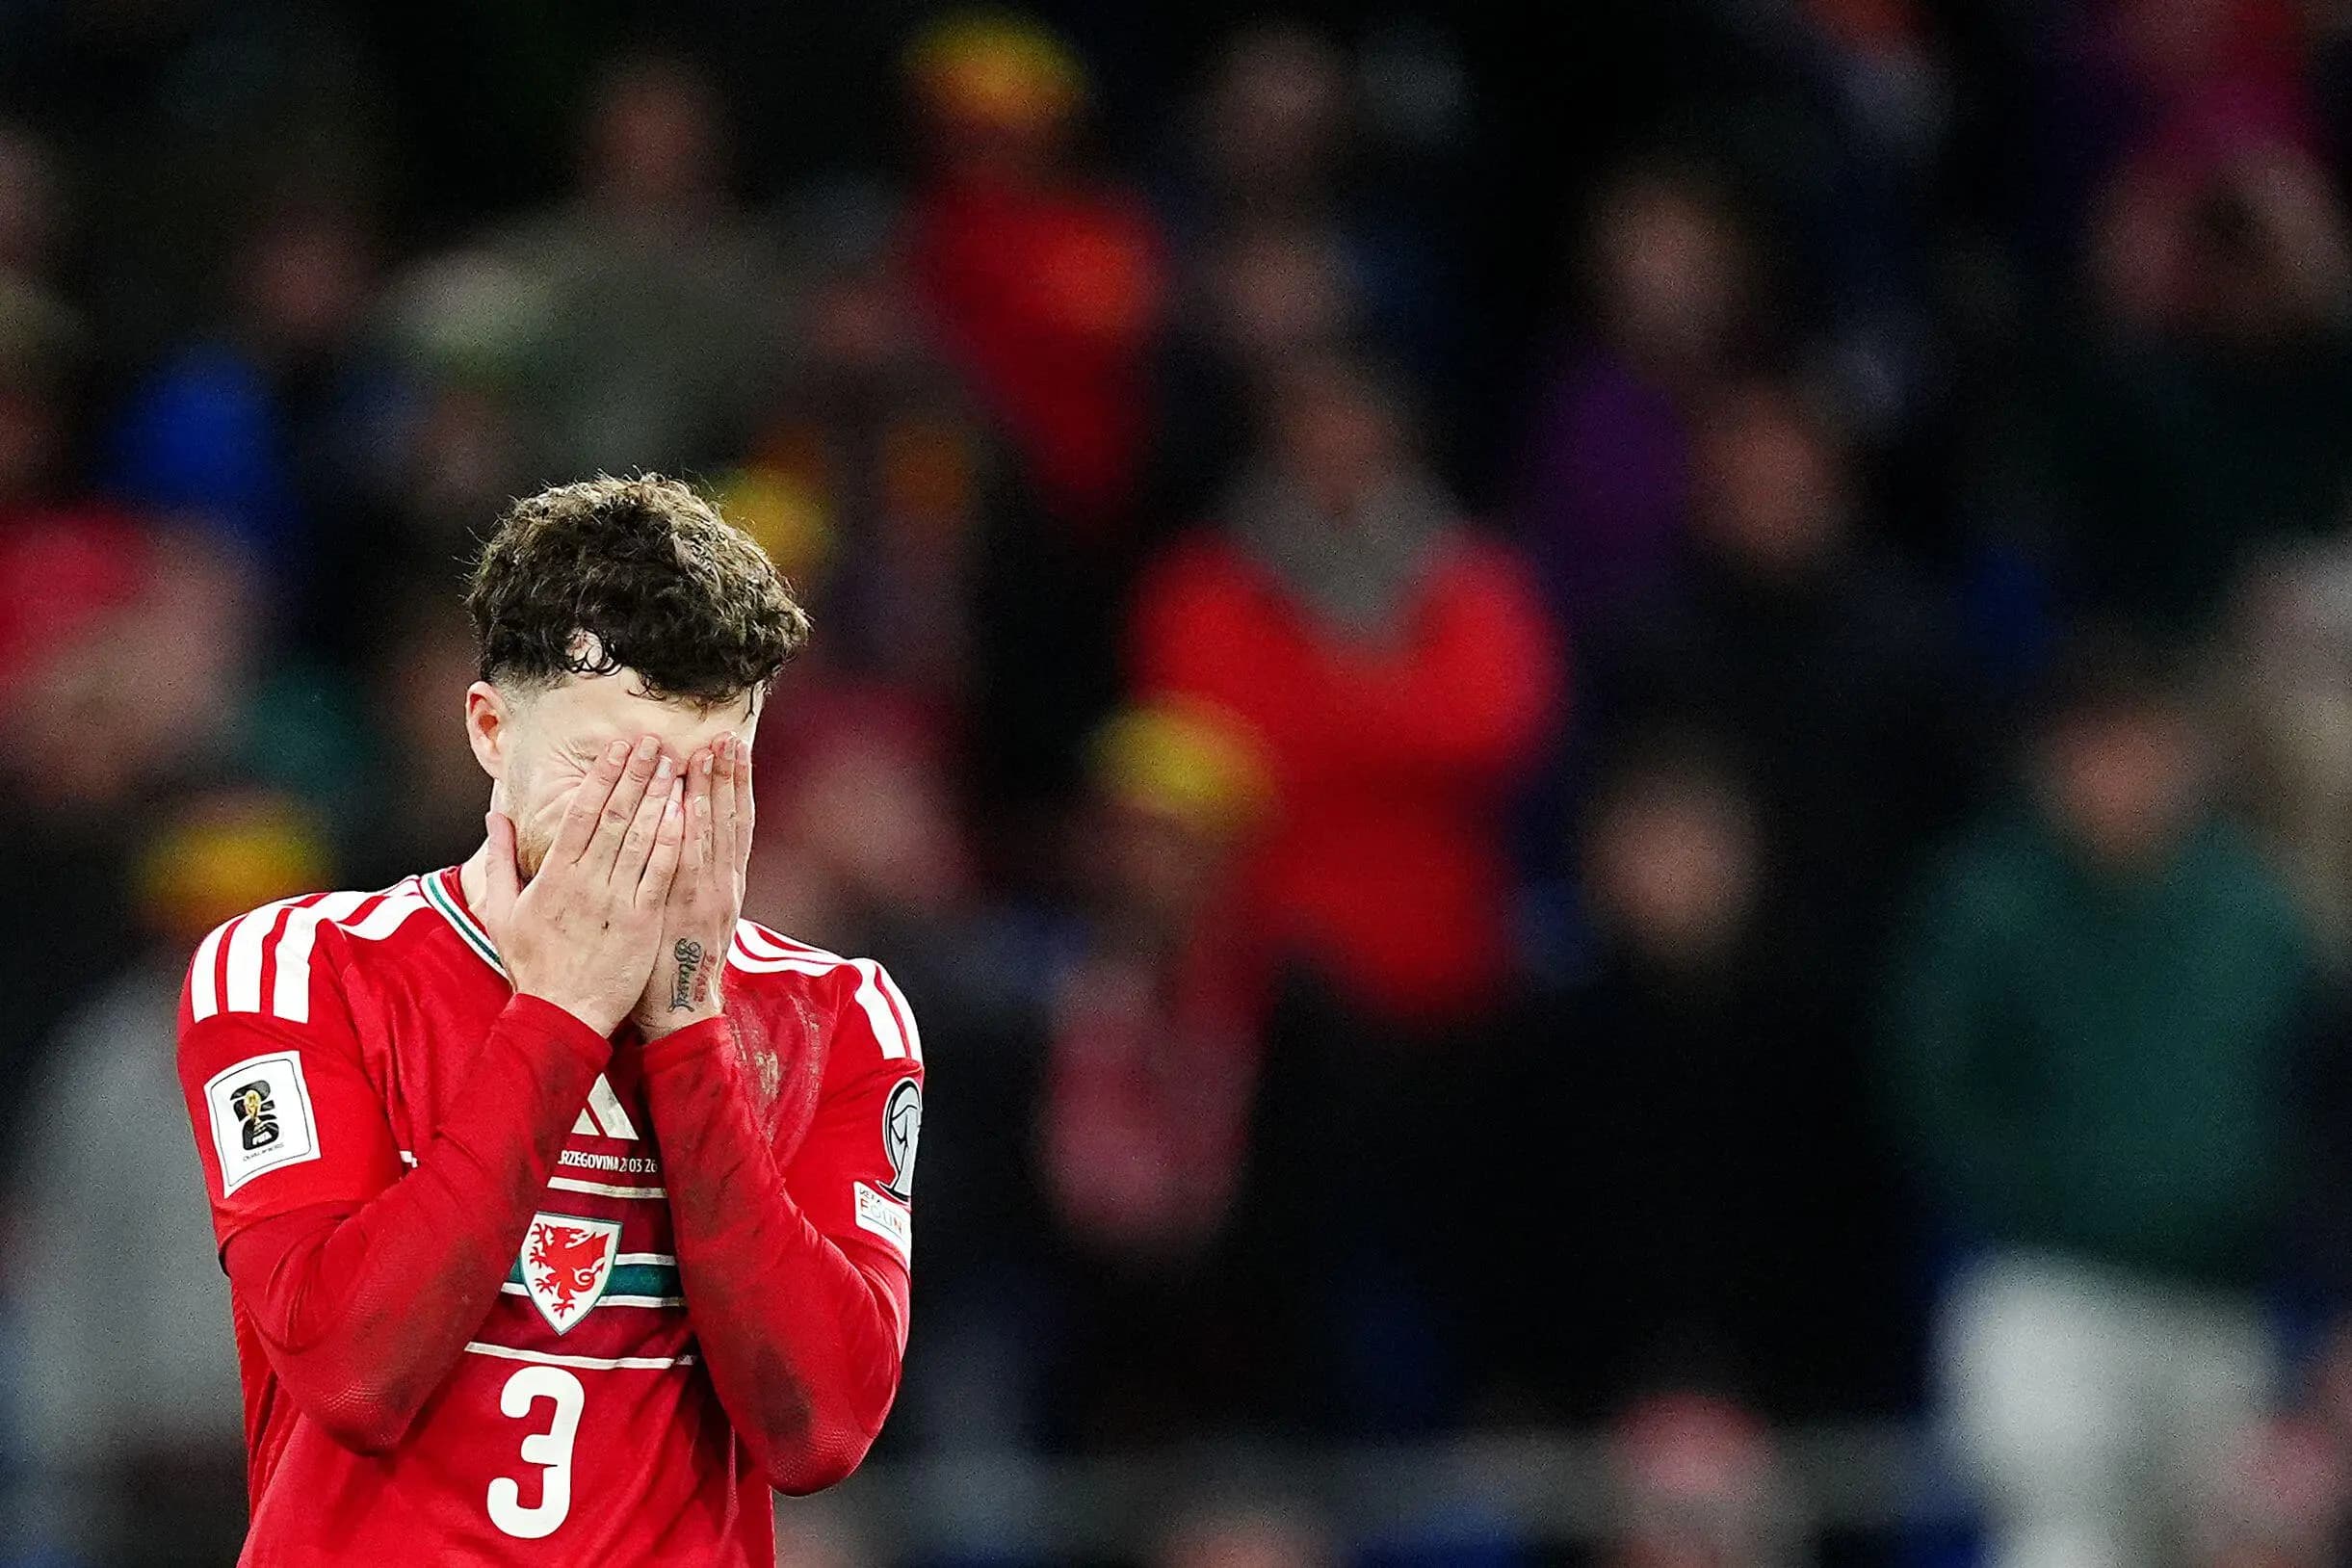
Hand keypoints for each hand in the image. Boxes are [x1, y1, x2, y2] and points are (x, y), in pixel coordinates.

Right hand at [483, 735, 686, 1036]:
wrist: (562, 1015)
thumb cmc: (533, 964)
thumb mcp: (501, 911)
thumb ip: (500, 860)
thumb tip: (494, 816)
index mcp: (553, 876)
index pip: (580, 814)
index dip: (602, 777)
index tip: (618, 748)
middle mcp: (585, 882)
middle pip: (613, 817)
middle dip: (635, 775)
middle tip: (653, 741)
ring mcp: (615, 901)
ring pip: (640, 839)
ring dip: (659, 798)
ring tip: (675, 765)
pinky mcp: (642, 922)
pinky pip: (659, 874)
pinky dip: (672, 841)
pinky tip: (685, 813)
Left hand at [631, 732, 751, 1038]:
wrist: (679, 1009)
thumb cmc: (677, 960)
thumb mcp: (695, 914)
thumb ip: (694, 875)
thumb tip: (683, 835)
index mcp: (725, 882)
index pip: (734, 822)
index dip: (736, 784)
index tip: (733, 747)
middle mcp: (722, 883)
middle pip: (728, 819)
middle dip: (728, 775)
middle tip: (726, 735)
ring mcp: (706, 896)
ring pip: (712, 833)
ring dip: (713, 791)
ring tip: (709, 752)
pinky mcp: (684, 911)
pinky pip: (686, 864)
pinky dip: (688, 833)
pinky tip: (685, 803)